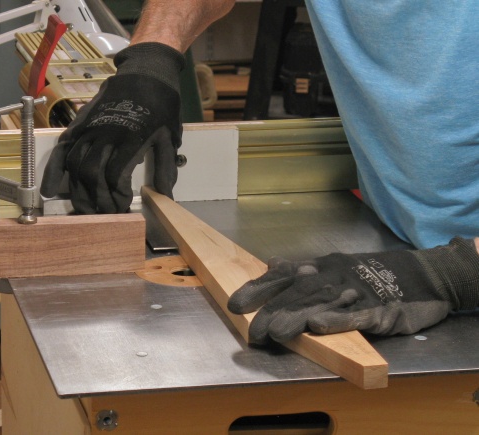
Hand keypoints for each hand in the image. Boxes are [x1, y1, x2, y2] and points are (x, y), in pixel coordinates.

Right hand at [40, 43, 184, 213]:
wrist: (146, 72)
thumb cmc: (161, 105)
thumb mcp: (169, 137)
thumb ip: (166, 169)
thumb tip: (165, 197)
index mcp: (131, 138)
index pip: (116, 175)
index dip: (116, 196)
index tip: (122, 207)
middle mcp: (106, 134)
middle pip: (92, 174)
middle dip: (97, 199)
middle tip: (105, 213)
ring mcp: (90, 128)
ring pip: (75, 165)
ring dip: (79, 191)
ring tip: (86, 209)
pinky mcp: (79, 124)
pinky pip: (62, 149)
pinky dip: (54, 171)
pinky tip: (51, 189)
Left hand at [228, 238, 478, 345]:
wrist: (424, 274)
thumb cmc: (372, 273)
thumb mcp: (335, 266)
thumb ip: (302, 268)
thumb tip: (271, 264)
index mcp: (322, 267)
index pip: (284, 277)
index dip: (259, 289)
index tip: (235, 303)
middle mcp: (335, 276)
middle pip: (299, 292)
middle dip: (273, 311)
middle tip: (252, 330)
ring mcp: (357, 292)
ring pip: (322, 304)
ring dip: (296, 317)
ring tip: (275, 332)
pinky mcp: (381, 309)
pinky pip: (357, 315)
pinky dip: (337, 320)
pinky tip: (318, 326)